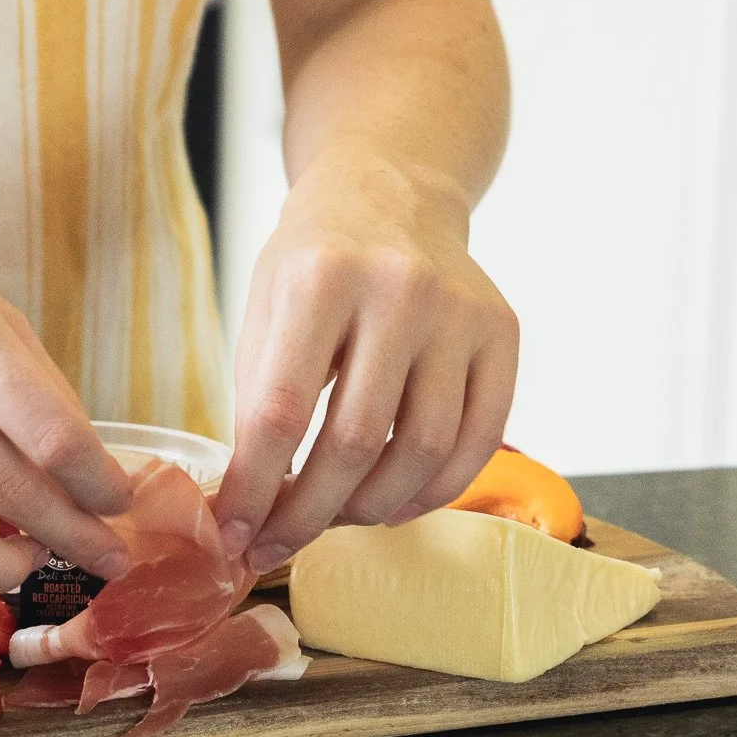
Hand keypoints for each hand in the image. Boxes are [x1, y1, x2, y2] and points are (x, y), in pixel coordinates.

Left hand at [213, 154, 518, 572]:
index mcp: (319, 279)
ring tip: (335, 519)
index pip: (281, 412)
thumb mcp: (264, 311)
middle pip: (354, 442)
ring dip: (370, 509)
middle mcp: (398, 290)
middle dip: (308, 514)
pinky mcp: (503, 334)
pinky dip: (434, 491)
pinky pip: (477, 441)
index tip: (233, 534)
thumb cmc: (314, 263)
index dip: (255, 488)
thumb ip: (256, 402)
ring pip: (421, 453)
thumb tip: (247, 509)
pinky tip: (393, 503)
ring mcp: (460, 312)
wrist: (390, 193)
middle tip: (278, 543)